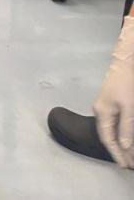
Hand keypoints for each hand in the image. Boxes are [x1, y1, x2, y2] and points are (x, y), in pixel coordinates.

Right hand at [95, 16, 133, 167]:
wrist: (125, 65)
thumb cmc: (126, 85)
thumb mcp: (129, 108)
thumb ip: (126, 128)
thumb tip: (124, 146)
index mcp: (102, 113)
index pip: (108, 139)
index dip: (116, 153)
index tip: (124, 165)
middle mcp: (100, 111)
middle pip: (109, 136)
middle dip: (119, 151)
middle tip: (130, 164)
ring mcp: (104, 108)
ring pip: (112, 131)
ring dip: (122, 144)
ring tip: (130, 155)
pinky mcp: (111, 104)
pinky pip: (115, 124)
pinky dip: (122, 134)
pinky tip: (127, 139)